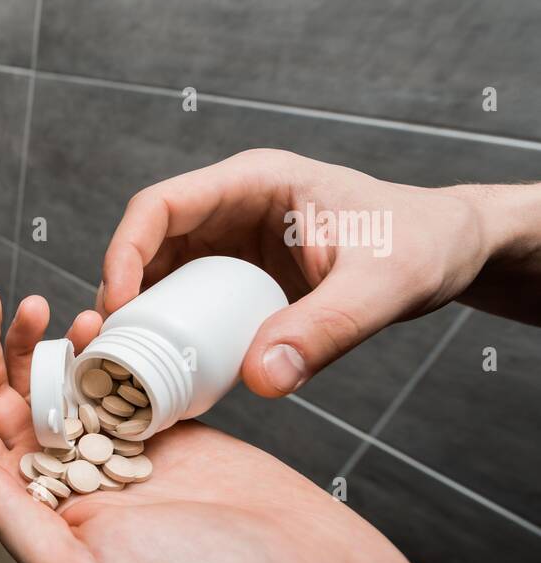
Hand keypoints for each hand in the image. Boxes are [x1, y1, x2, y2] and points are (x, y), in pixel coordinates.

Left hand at [0, 288, 412, 562]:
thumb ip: (10, 519)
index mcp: (40, 527)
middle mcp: (70, 492)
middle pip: (3, 408)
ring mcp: (119, 459)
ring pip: (57, 390)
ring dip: (36, 345)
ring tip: (34, 304)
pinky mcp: (167, 437)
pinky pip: (115, 384)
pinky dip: (99, 351)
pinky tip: (94, 321)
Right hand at [96, 148, 511, 395]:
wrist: (451, 252)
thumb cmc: (424, 246)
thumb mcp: (382, 287)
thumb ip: (326, 330)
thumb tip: (260, 380)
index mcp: (253, 182)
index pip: (160, 205)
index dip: (125, 253)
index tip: (119, 308)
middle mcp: (231, 208)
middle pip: (147, 244)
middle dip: (121, 295)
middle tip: (111, 350)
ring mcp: (231, 243)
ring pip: (160, 277)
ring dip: (139, 319)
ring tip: (128, 367)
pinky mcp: (238, 279)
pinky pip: (187, 303)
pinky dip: (170, 335)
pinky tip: (169, 372)